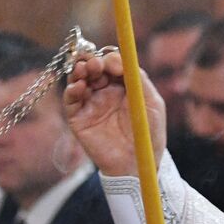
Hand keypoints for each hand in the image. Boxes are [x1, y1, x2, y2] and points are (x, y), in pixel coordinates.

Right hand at [63, 50, 166, 176]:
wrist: (137, 165)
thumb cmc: (148, 135)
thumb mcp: (152, 104)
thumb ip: (140, 80)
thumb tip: (121, 60)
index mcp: (123, 86)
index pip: (112, 64)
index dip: (110, 59)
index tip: (112, 62)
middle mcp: (105, 92)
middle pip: (93, 68)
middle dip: (92, 62)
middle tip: (94, 65)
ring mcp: (91, 104)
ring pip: (79, 80)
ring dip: (79, 71)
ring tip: (83, 70)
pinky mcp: (79, 118)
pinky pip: (71, 101)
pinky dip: (71, 90)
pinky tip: (77, 87)